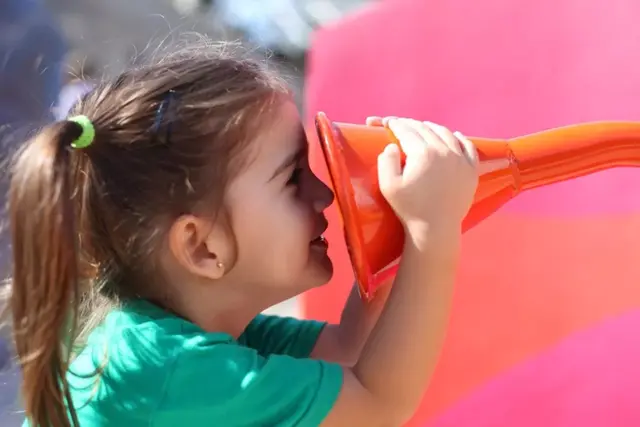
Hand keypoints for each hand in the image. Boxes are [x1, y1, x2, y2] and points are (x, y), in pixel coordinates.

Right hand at [368, 116, 478, 237]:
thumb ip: (386, 161)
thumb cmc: (409, 208)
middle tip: (400, 124)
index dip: (395, 123)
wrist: (436, 228)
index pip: (407, 130)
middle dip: (410, 124)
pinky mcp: (471, 170)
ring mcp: (460, 160)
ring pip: (446, 133)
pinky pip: (468, 146)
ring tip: (423, 127)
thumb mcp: (388, 186)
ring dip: (432, 127)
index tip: (388, 122)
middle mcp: (444, 151)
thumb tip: (392, 146)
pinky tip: (454, 135)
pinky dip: (459, 138)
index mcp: (423, 153)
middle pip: (425, 129)